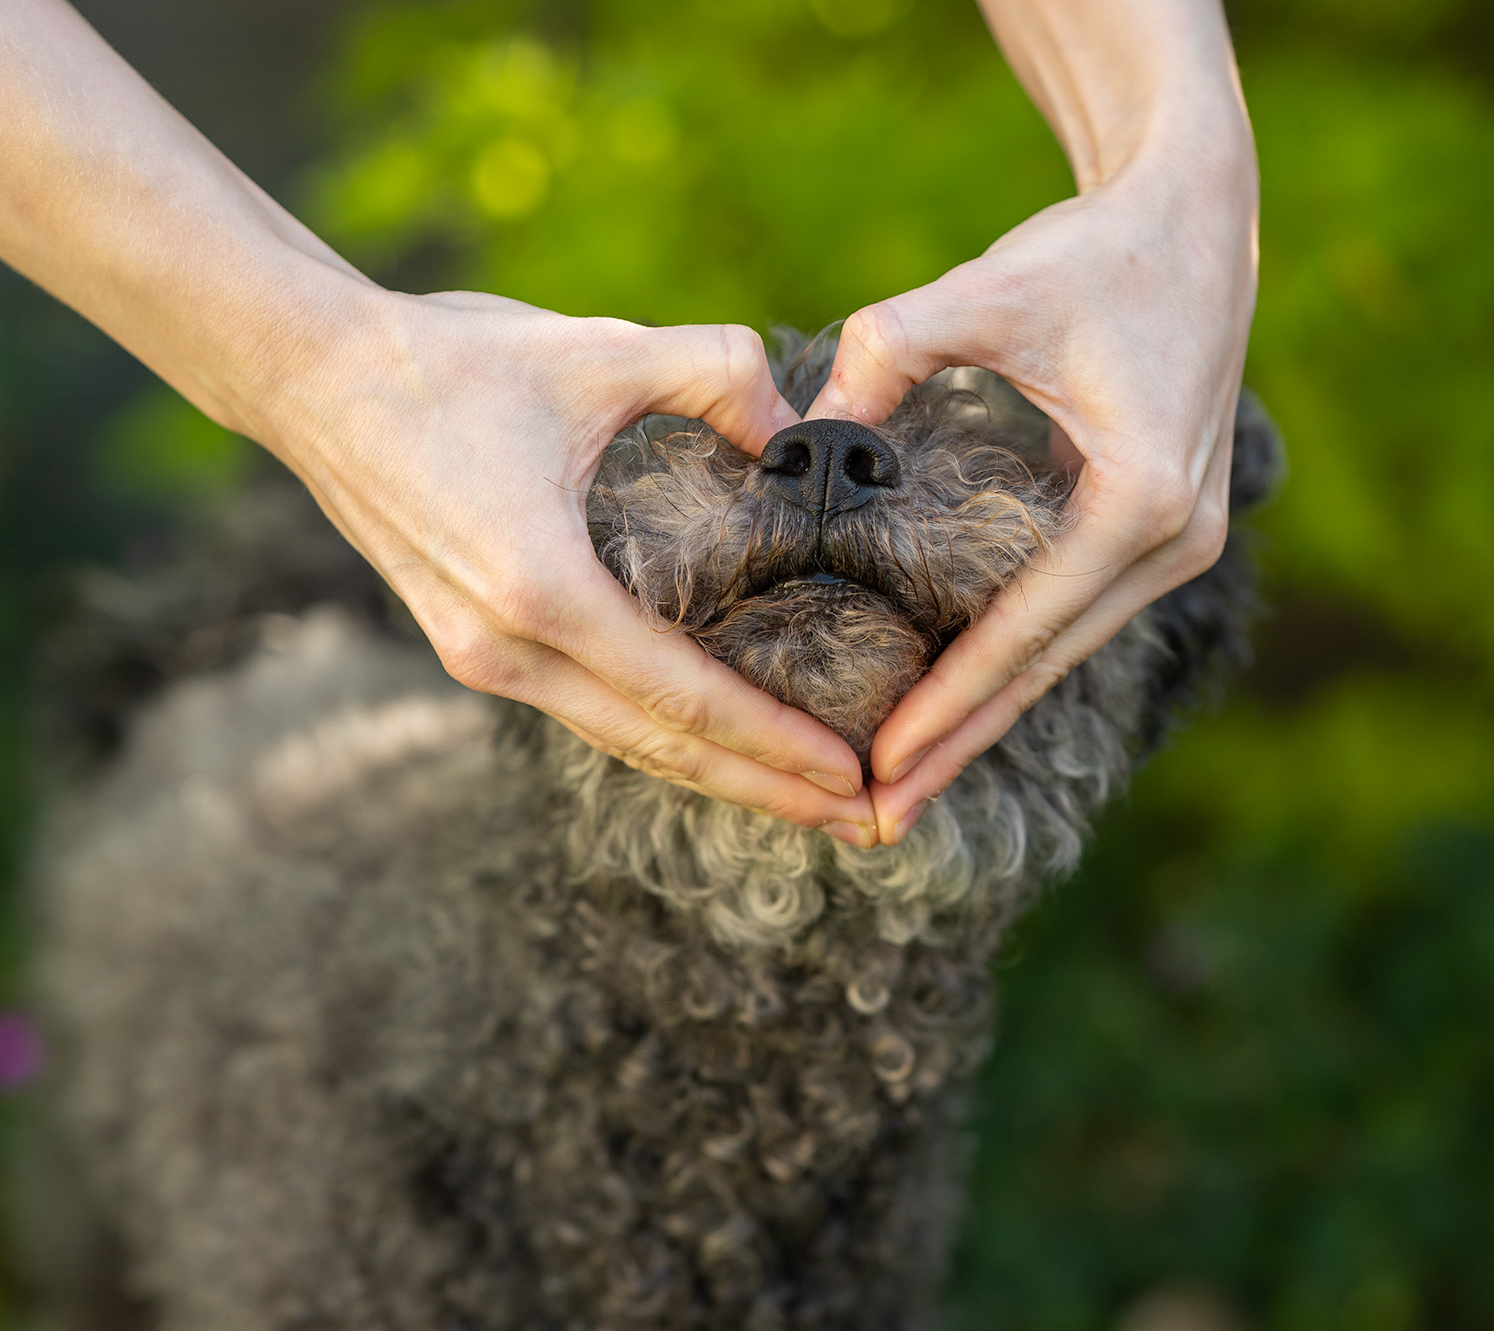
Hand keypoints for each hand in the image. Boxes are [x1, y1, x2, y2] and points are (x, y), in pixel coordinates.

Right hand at [260, 287, 882, 839]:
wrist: (312, 378)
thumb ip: (717, 373)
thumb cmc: (446, 361)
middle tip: (863, 821)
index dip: (775, 745)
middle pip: (659, 747)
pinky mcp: (466, 641)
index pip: (684, 697)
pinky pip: (583, 706)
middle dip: (766, 790)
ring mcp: (478, 655)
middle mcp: (505, 648)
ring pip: (619, 737)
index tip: (853, 776)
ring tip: (802, 798)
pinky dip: (657, 732)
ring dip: (714, 772)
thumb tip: (803, 424)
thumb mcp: (597, 349)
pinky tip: (709, 737)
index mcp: (542, 589)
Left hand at [811, 113, 1257, 843]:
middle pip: (1044, 669)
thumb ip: (885, 351)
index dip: (944, 703)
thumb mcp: (981, 293)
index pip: (1023, 628)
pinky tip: (948, 715)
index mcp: (1139, 496)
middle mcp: (1175, 538)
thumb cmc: (1088, 251)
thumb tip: (797, 434)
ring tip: (900, 791)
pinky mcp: (1160, 533)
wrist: (1194, 212)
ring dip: (980, 723)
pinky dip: (1008, 669)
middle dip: (955, 746)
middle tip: (870, 819)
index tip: (875, 766)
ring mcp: (1179, 543)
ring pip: (1060, 657)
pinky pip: (1070, 620)